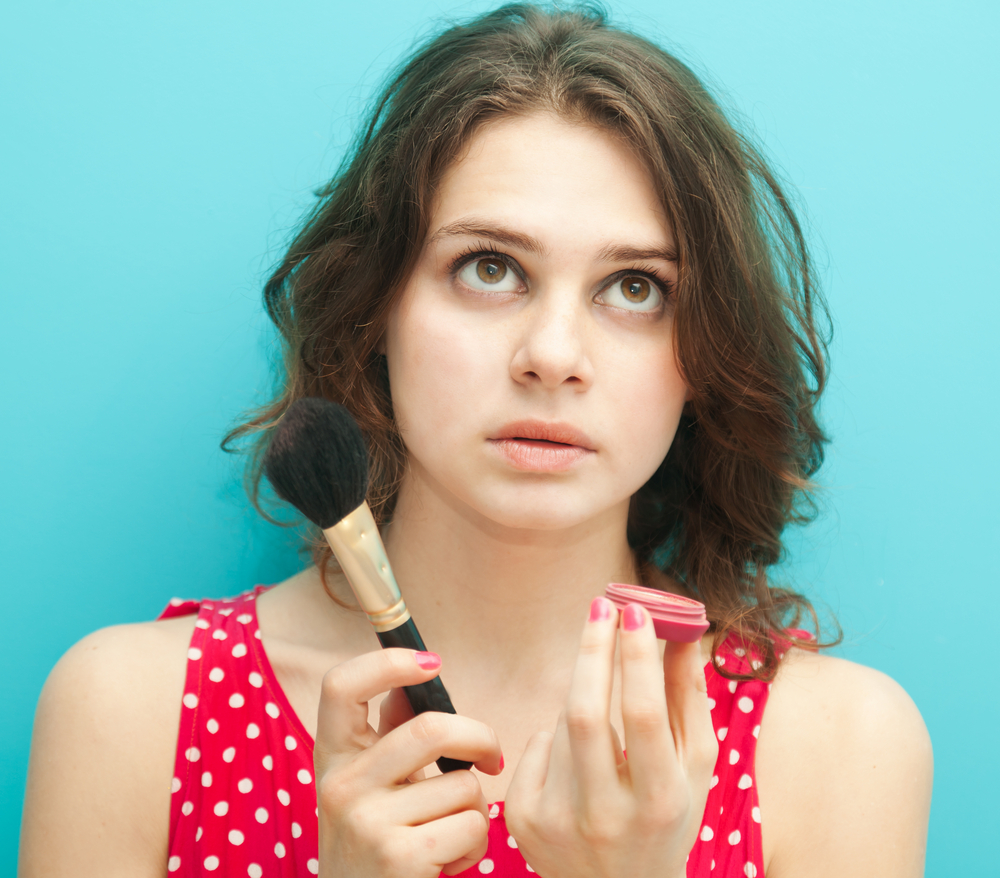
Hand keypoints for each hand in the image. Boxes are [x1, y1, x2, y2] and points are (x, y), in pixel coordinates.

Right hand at [314, 648, 502, 877]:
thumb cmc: (375, 847)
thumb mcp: (367, 789)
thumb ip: (388, 736)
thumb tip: (416, 677)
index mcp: (332, 759)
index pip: (340, 686)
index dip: (387, 661)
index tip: (432, 663)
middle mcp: (341, 786)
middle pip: (430, 728)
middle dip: (481, 738)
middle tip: (492, 759)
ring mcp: (366, 822)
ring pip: (464, 783)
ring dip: (476, 809)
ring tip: (450, 833)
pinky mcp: (399, 858)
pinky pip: (472, 825)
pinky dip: (477, 844)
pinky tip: (450, 860)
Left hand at [505, 598, 717, 877]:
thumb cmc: (667, 817)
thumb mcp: (694, 766)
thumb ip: (688, 696)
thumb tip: (683, 628)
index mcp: (659, 801)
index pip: (642, 715)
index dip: (637, 657)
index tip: (635, 610)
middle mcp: (605, 816)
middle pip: (586, 712)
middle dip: (593, 649)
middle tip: (601, 604)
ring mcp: (558, 821)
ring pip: (562, 723)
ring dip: (584, 697)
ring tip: (605, 713)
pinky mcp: (525, 821)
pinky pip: (538, 744)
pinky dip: (557, 735)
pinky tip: (577, 758)